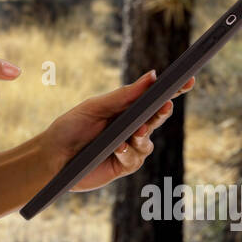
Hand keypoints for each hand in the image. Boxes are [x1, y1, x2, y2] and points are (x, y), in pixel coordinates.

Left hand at [42, 71, 194, 192]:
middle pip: (156, 118)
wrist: (52, 157)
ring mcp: (130, 148)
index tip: (189, 79)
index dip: (173, 90)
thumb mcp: (96, 106)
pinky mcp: (124, 165)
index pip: (153, 98)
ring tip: (132, 132)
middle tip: (165, 105)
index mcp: (126, 109)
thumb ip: (124, 95)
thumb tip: (153, 76)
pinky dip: (128, 152)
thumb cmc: (71, 127)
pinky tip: (116, 148)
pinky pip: (136, 159)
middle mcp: (131, 127)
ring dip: (142, 136)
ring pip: (148, 141)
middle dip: (163, 111)